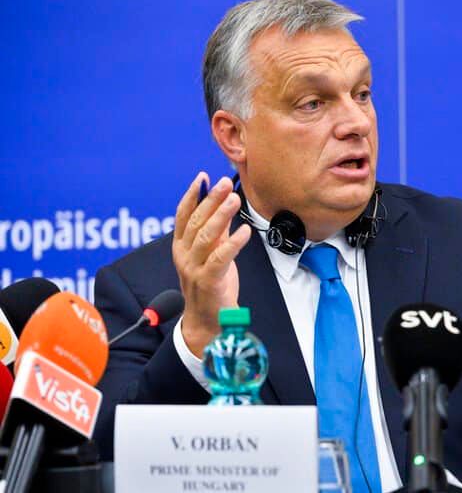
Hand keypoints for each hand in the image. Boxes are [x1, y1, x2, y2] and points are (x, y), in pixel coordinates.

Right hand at [172, 173, 251, 356]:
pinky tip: (245, 231)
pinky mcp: (208, 281)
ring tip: (233, 199)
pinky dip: (233, 243)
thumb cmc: (211, 286)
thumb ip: (215, 233)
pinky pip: (220, 258)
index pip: (183, 215)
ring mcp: (193, 268)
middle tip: (225, 182)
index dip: (192, 194)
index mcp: (181, 246)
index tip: (203, 176)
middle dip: (210, 199)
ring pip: (205, 236)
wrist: (209, 322)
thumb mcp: (212, 254)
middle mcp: (183, 255)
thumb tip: (221, 207)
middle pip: (195, 221)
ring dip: (220, 215)